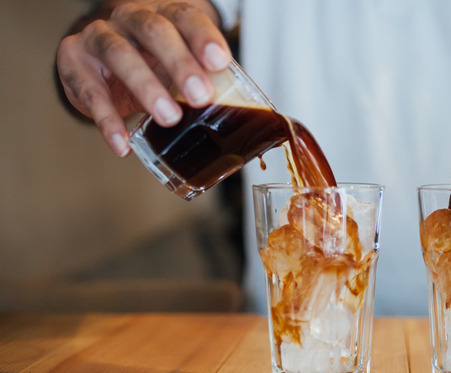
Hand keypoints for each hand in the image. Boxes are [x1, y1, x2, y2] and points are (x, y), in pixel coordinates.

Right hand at [56, 1, 230, 155]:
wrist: (98, 63)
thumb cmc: (149, 64)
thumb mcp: (177, 69)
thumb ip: (202, 83)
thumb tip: (242, 120)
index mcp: (164, 17)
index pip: (186, 18)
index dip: (204, 38)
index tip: (220, 62)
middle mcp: (131, 20)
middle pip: (155, 31)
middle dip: (180, 64)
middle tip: (200, 96)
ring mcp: (100, 37)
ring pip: (121, 54)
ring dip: (147, 87)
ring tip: (168, 118)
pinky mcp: (74, 62)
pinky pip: (91, 92)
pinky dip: (108, 121)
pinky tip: (122, 143)